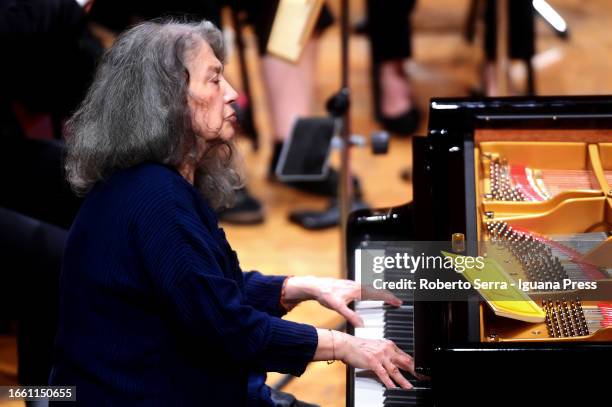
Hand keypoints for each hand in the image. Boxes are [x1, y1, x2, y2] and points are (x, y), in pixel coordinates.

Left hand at [284, 276, 401, 326]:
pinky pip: (365, 288)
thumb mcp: (338, 307)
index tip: (398, 302)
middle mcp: (357, 285)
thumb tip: (361, 324)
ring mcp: (353, 284)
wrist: (315, 286)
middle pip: (377, 289)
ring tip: (387, 298)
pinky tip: (370, 296)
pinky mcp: (349, 285)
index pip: (377, 293)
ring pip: (371, 288)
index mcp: (357, 290)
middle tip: (397, 302)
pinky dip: (372, 292)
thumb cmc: (325, 294)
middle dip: (388, 295)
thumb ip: (350, 316)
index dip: (389, 298)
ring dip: (380, 293)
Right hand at [339, 333, 414, 388]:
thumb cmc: (359, 347)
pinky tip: (393, 387)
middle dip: (415, 371)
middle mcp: (386, 349)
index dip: (415, 364)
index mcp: (388, 345)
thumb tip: (396, 362)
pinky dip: (389, 381)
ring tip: (409, 387)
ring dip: (403, 380)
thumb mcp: (377, 347)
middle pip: (404, 362)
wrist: (346, 344)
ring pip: (395, 370)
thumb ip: (387, 353)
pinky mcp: (372, 362)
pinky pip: (383, 374)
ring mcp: (380, 356)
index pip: (405, 356)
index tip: (421, 371)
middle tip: (422, 378)